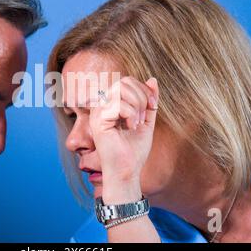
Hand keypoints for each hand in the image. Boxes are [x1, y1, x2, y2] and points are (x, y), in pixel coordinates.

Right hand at [89, 76, 158, 203]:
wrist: (127, 171)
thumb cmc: (134, 150)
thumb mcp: (146, 120)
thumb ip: (149, 102)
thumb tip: (152, 80)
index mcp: (111, 105)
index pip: (126, 82)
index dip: (143, 89)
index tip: (153, 105)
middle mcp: (101, 106)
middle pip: (124, 82)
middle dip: (141, 96)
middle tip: (144, 116)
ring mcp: (98, 112)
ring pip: (120, 89)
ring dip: (136, 105)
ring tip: (137, 123)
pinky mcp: (98, 120)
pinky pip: (118, 104)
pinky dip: (131, 114)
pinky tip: (131, 127)